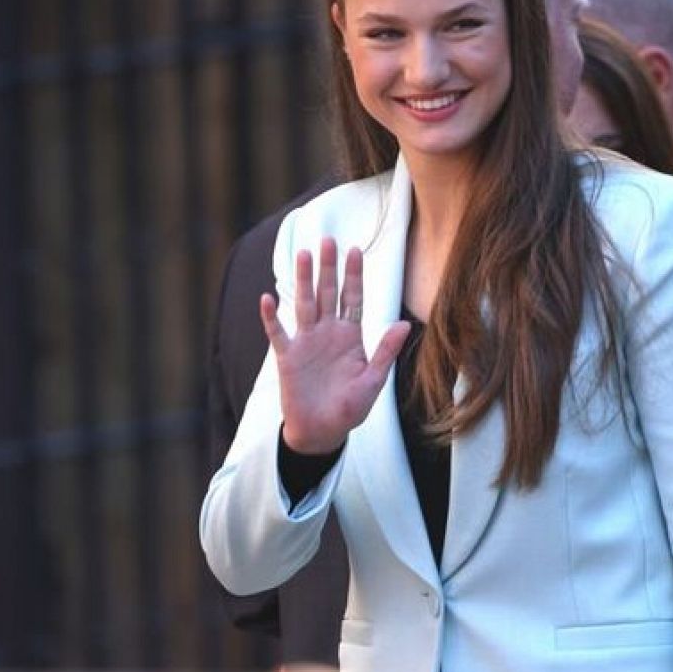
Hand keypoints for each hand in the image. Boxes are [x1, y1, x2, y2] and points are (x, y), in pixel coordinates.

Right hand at [260, 237, 411, 454]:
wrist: (322, 432)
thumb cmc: (350, 408)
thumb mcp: (373, 380)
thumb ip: (385, 352)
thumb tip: (404, 324)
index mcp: (350, 336)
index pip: (353, 299)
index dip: (354, 275)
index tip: (355, 250)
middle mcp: (328, 333)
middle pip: (328, 293)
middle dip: (328, 267)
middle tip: (327, 240)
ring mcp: (306, 342)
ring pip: (305, 304)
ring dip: (304, 280)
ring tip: (303, 254)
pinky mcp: (287, 357)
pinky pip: (278, 333)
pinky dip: (272, 317)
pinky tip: (267, 298)